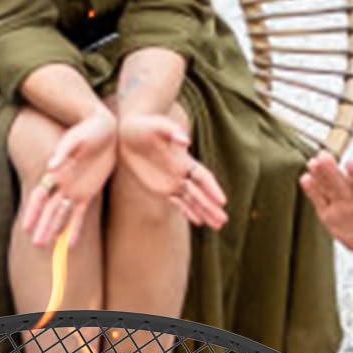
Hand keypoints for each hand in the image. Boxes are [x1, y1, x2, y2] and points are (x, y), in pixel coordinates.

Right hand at [19, 108, 118, 247]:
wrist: (104, 129)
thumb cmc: (86, 130)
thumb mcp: (74, 139)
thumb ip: (63, 152)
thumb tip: (51, 166)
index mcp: (56, 173)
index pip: (40, 195)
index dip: (33, 211)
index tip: (26, 226)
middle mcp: (62, 185)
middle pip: (49, 209)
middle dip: (42, 226)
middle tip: (36, 244)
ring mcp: (75, 190)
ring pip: (61, 215)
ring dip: (54, 230)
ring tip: (47, 247)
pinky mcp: (89, 193)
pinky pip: (80, 214)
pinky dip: (76, 228)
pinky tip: (71, 243)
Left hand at [117, 110, 228, 228]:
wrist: (128, 133)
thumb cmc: (145, 126)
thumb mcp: (157, 126)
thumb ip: (171, 132)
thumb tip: (185, 141)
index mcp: (184, 160)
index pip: (203, 178)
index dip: (212, 189)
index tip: (222, 201)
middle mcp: (181, 173)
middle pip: (201, 193)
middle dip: (212, 207)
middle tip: (224, 221)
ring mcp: (172, 182)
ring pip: (192, 201)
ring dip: (205, 213)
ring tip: (218, 226)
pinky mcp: (160, 188)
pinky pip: (177, 203)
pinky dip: (188, 212)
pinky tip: (199, 221)